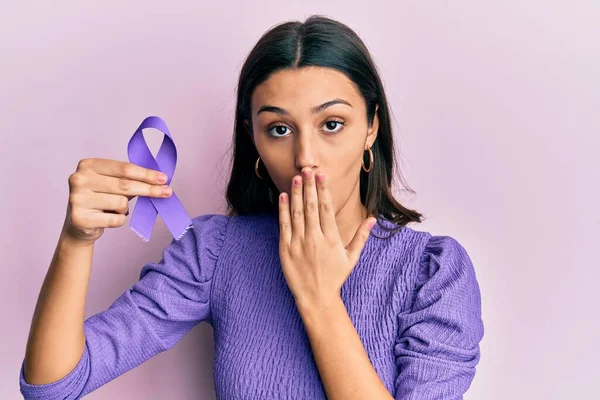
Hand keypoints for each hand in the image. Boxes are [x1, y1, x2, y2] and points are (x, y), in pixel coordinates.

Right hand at [63, 158, 172, 243]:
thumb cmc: (101, 200)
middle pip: (125, 185)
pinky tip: (108, 218)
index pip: (124, 168)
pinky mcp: (80, 218)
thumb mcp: (112, 184)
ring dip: (125, 209)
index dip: (146, 174)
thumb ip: (130, 179)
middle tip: (167, 192)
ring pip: (121, 203)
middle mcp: (79, 179)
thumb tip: (159, 180)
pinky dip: (119, 220)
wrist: (79, 226)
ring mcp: (77, 199)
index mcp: (88, 165)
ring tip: (114, 209)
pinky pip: (116, 219)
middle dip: (149, 189)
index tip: (164, 178)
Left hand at [278, 167, 376, 309]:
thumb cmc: (335, 277)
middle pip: (310, 207)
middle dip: (309, 186)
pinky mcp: (285, 250)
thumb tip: (373, 219)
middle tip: (307, 169)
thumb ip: (361, 237)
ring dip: (296, 194)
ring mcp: (298, 244)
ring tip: (296, 178)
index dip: (323, 190)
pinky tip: (284, 197)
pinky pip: (283, 226)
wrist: (316, 297)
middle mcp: (314, 239)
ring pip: (296, 213)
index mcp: (331, 239)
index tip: (321, 176)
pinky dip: (283, 210)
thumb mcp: (351, 258)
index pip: (326, 209)